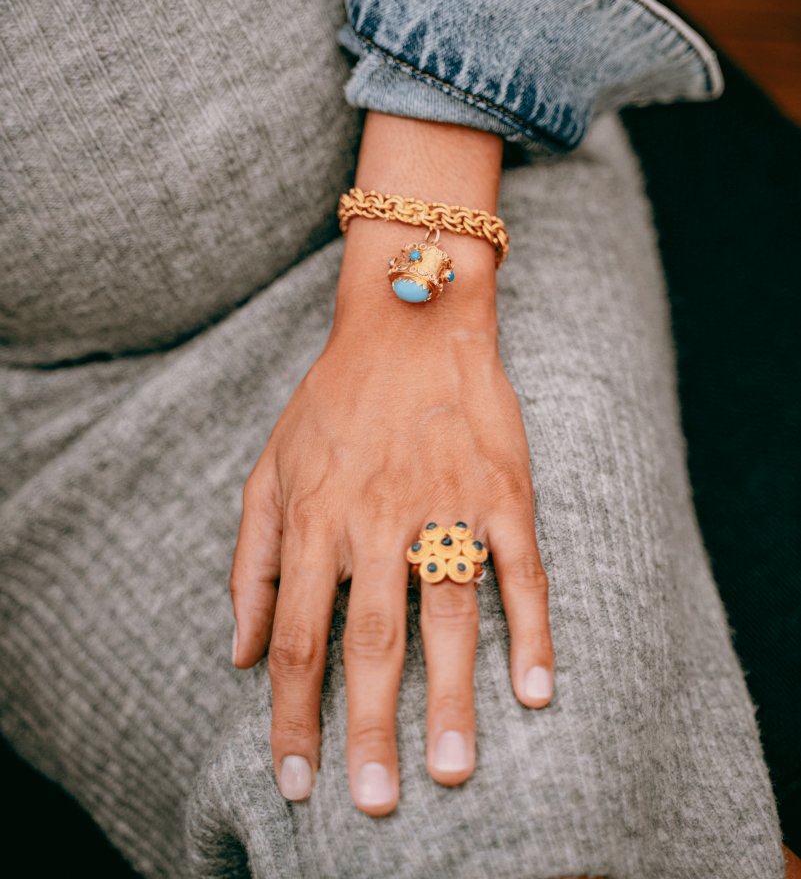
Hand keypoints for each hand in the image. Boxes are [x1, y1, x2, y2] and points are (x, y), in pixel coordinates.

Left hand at [229, 217, 553, 816]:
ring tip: (453, 771)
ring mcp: (445, 503)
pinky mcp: (502, 489)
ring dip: (452, 697)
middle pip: (370, 641)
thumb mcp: (268, 468)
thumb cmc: (334, 400)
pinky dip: (530, 631)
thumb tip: (238, 654)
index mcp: (315, 518)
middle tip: (375, 801)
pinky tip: (535, 690)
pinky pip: (520, 570)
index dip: (292, 715)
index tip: (296, 779)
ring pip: (447, 615)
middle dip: (369, 728)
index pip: (297, 639)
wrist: (410, 319)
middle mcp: (376, 518)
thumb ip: (251, 560)